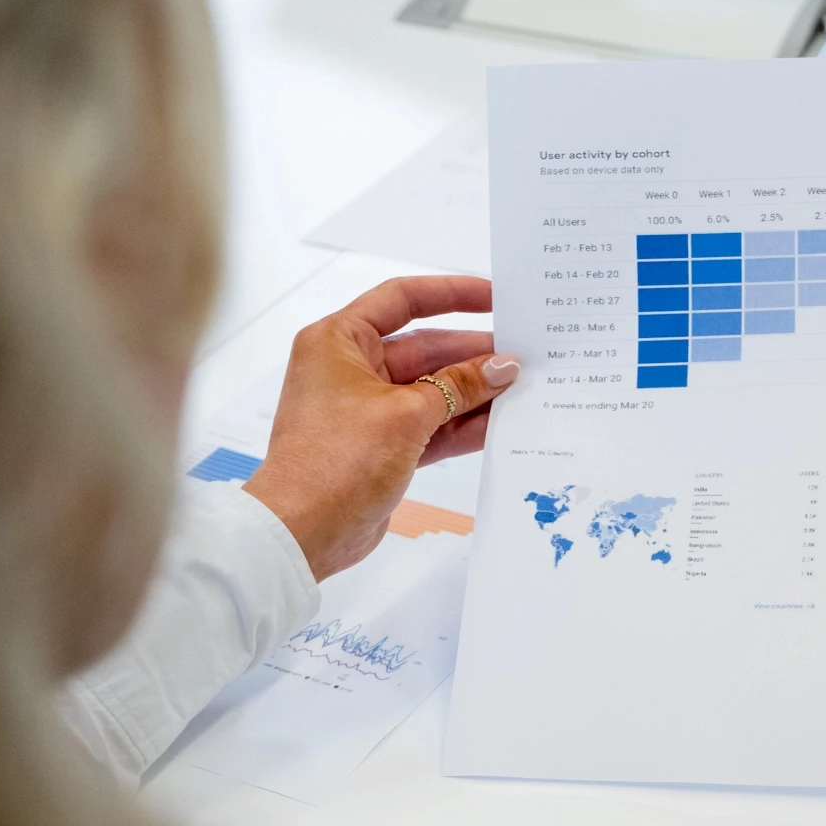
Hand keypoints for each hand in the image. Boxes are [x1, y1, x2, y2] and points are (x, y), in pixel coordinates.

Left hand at [244, 276, 514, 581]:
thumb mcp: (407, 414)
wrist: (303, 531)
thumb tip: (502, 366)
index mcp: (339, 341)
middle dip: (473, 353)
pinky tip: (501, 422)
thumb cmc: (334, 461)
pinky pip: (431, 425)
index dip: (451, 293)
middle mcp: (350, 369)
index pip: (402, 300)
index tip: (494, 296)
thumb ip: (459, 386)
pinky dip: (462, 424)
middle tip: (522, 354)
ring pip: (432, 390)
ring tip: (521, 388)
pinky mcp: (382, 446)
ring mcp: (367, 410)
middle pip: (424, 348)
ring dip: (473, 391)